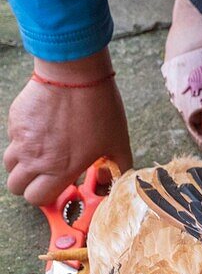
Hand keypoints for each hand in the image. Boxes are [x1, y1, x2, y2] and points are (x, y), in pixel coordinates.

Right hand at [5, 50, 132, 205]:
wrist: (76, 75)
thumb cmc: (100, 108)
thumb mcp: (118, 141)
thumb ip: (118, 166)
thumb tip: (115, 180)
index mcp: (60, 169)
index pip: (37, 198)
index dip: (46, 197)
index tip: (57, 189)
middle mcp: (35, 158)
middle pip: (17, 187)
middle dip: (30, 185)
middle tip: (47, 175)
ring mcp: (21, 139)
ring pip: (10, 165)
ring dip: (23, 166)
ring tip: (44, 155)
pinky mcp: (14, 121)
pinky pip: (12, 139)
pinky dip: (23, 141)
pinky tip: (43, 130)